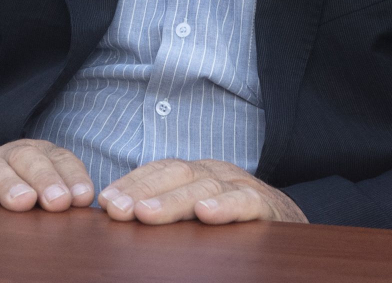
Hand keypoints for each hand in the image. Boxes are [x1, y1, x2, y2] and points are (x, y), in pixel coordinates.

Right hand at [0, 139, 94, 211]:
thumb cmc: (24, 199)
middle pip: (28, 158)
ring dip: (9, 183)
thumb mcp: (46, 197)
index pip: (60, 159)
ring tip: (22, 202)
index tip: (81, 198)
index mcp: (40, 155)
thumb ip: (64, 198)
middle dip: (44, 179)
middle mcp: (12, 155)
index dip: (72, 176)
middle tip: (57, 202)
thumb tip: (83, 207)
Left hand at [97, 158, 306, 224]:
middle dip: (142, 191)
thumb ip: (166, 210)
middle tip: (115, 209)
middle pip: (176, 175)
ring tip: (145, 214)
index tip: (104, 201)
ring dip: (172, 200)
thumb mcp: (195, 211)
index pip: (160, 170)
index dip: (132, 182)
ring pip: (204, 187)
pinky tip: (205, 214)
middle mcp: (216, 173)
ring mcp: (240, 186)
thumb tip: (117, 216)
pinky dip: (225, 206)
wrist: (287, 221)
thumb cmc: (232, 220)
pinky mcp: (265, 205)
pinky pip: (245, 201)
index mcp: (197, 172)